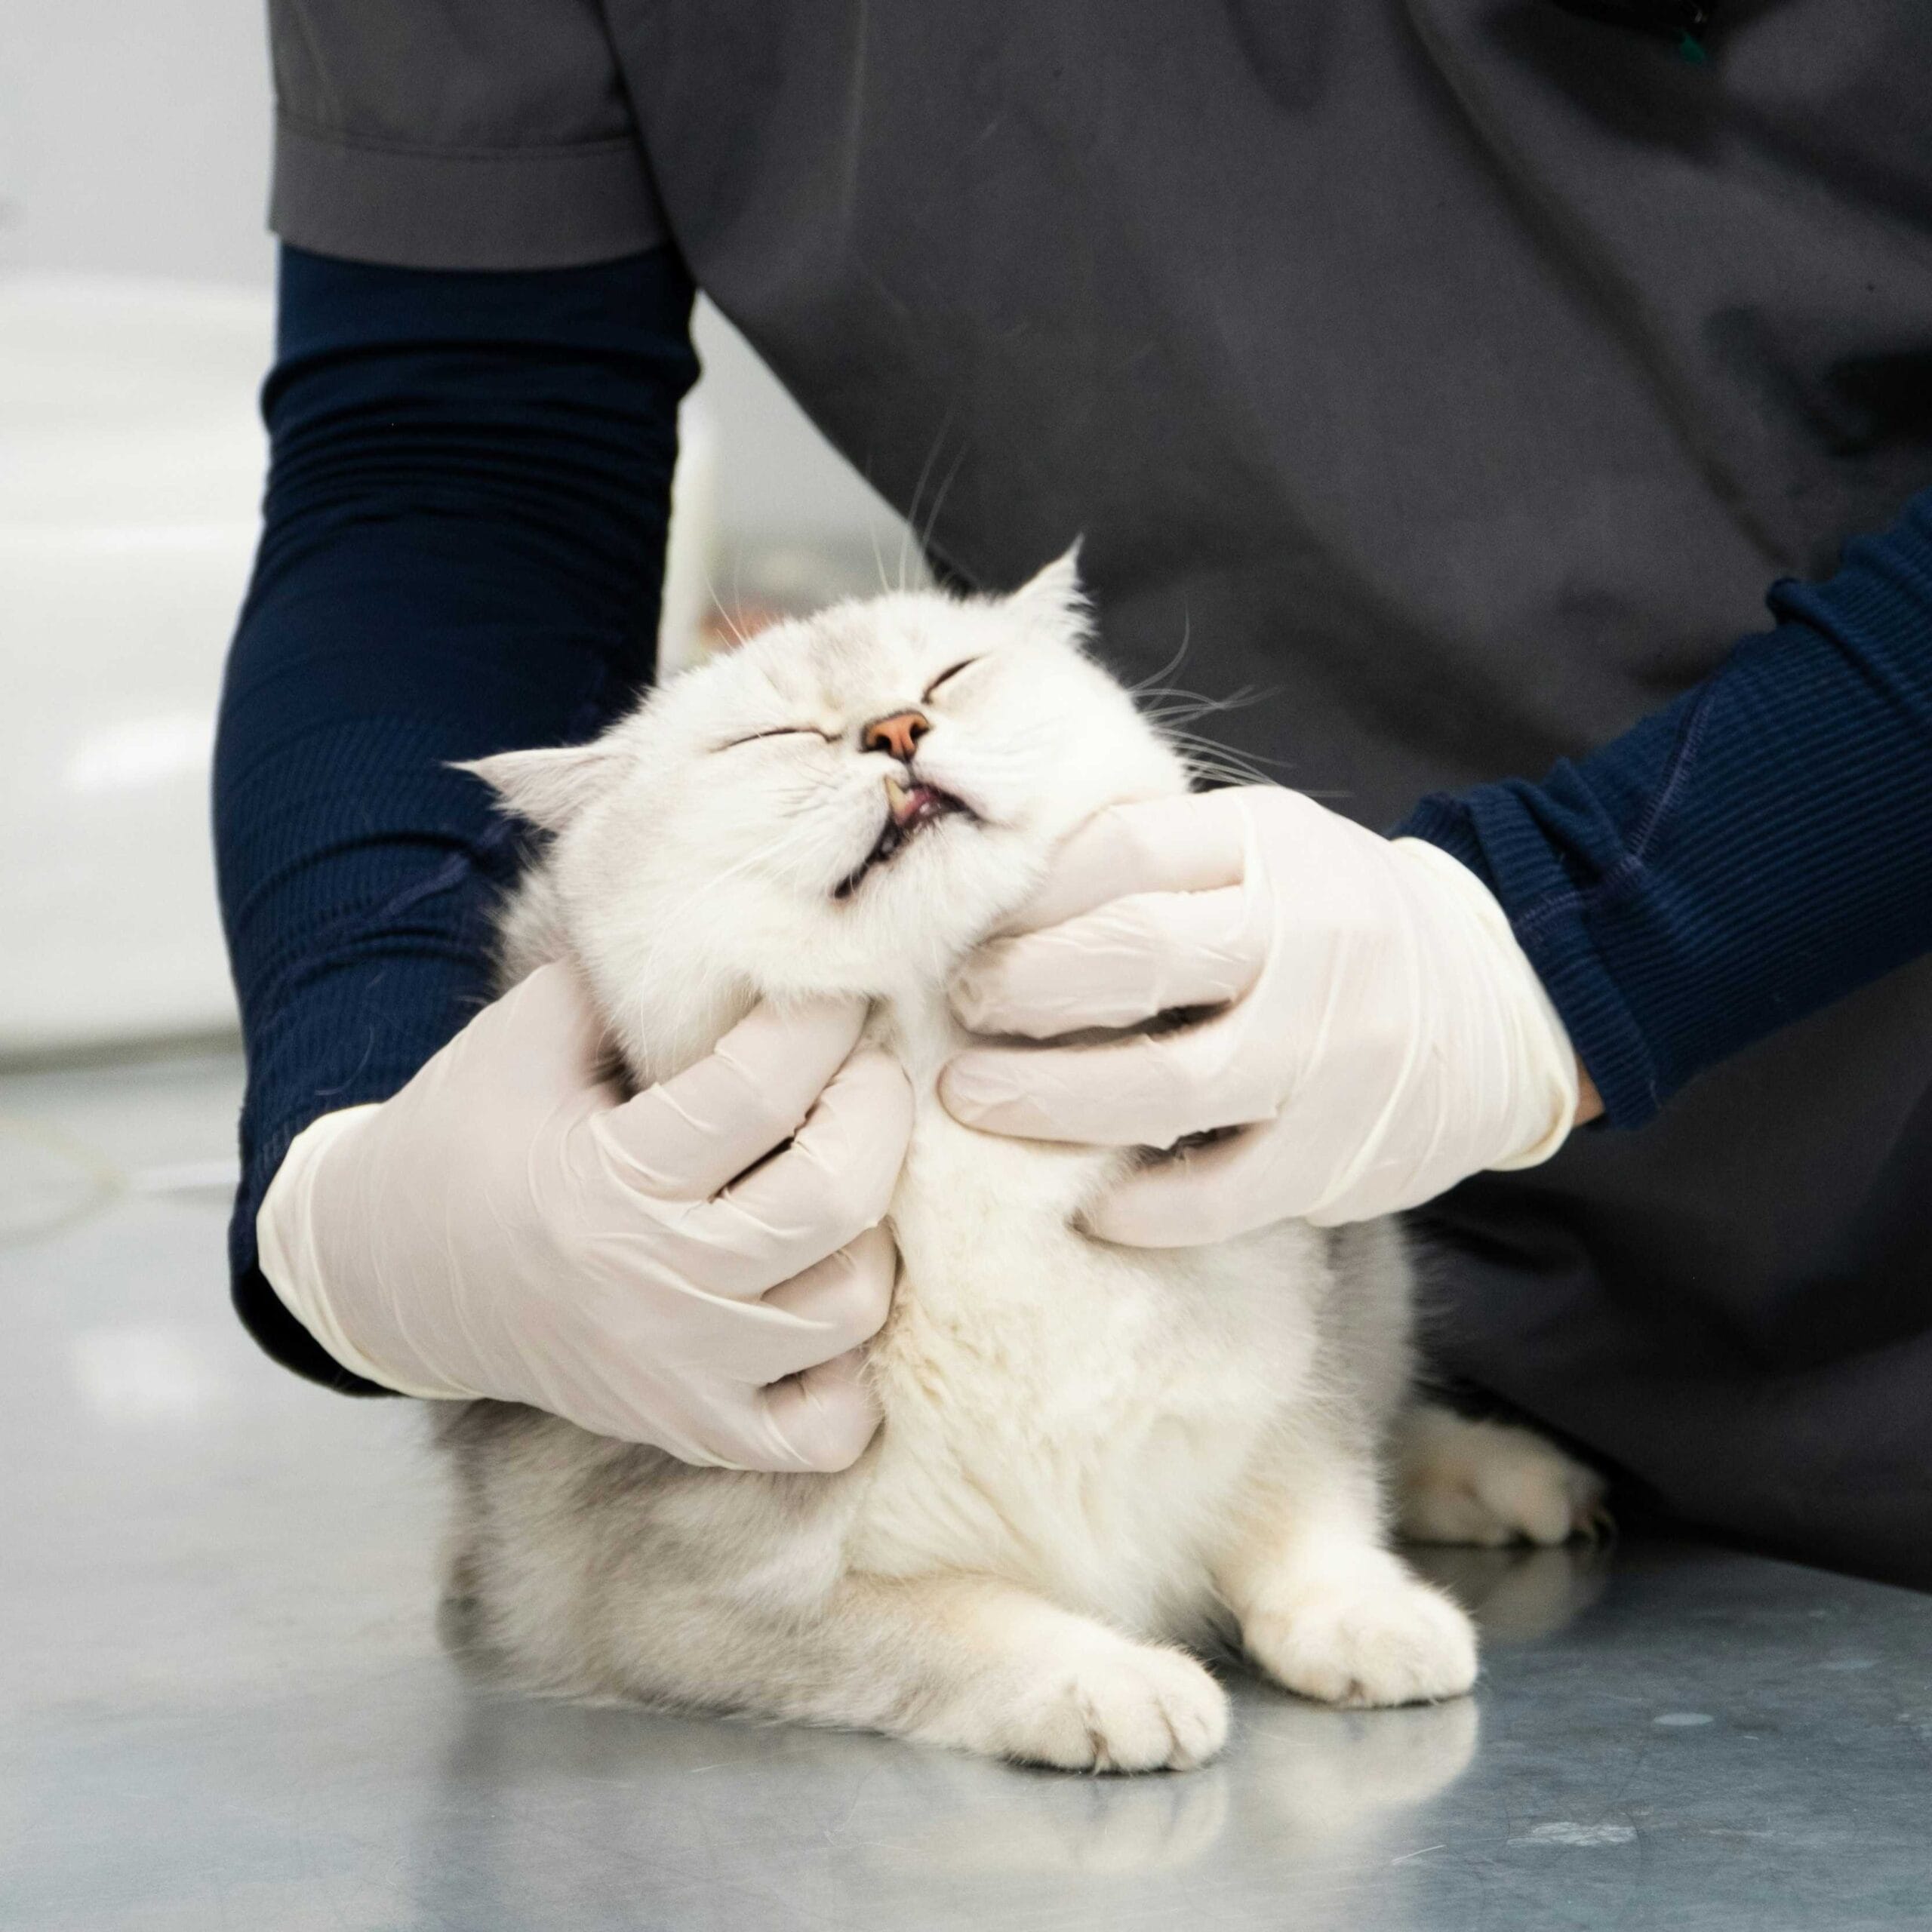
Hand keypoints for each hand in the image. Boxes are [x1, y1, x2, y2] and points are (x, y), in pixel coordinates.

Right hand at [257, 964, 912, 1470]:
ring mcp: (680, 1375)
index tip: (840, 985)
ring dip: (875, 1230)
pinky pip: (823, 1430)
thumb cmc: (466, 1138)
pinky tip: (826, 1299)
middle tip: (872, 1066)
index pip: (762, 1089)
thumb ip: (626, 978)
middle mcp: (654, 1287)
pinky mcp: (693, 1430)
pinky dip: (851, 1374)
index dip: (820, 1020)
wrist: (386, 1278)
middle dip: (879, 1110)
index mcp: (607, 1180)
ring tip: (846, 1174)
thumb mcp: (526, 1038)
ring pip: (850, 1306)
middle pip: (835, 1199)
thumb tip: (744, 913)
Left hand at [940, 788, 1578, 1241]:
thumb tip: (997, 897)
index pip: (1127, 852)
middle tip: (958, 1011)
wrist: (1500, 1004)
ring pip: (1169, 1082)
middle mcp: (1306, 939)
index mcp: (1272, 848)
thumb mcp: (1263, 849)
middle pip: (1137, 955)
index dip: (1029, 895)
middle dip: (1023, 987)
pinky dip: (1145, 1206)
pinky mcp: (1339, 1153)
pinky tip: (1087, 1204)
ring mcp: (1329, 1052)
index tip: (965, 930)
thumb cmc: (1336, 920)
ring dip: (1052, 1098)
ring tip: (972, 1101)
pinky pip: (1223, 1192)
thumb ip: (1157, 859)